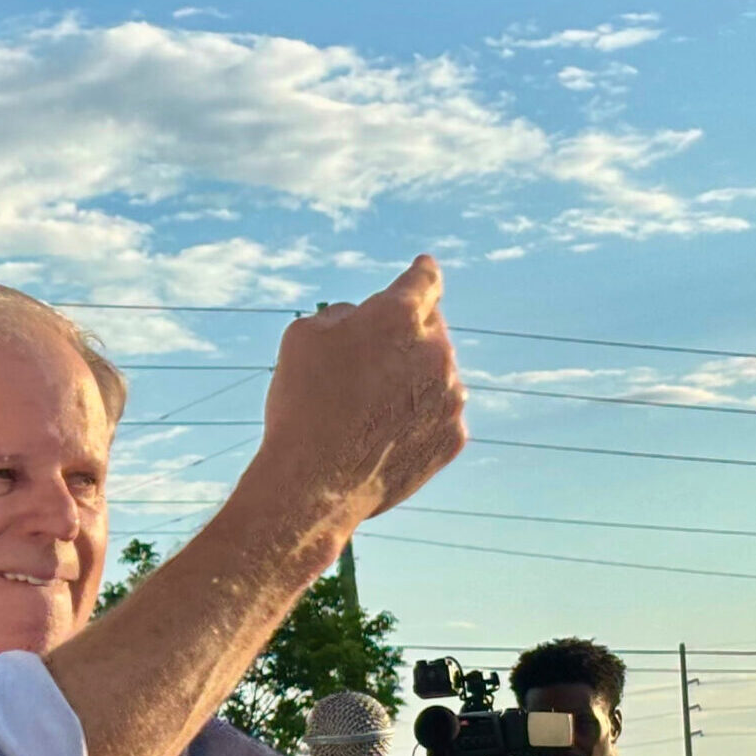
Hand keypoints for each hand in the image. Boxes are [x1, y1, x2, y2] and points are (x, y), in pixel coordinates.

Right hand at [247, 257, 465, 532]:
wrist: (313, 485)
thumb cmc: (301, 405)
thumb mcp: (302, 336)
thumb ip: (343, 314)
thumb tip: (361, 318)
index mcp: (399, 316)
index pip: (424, 280)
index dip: (421, 273)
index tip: (423, 270)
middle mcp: (437, 351)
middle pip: (430, 330)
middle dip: (404, 339)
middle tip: (366, 366)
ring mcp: (451, 398)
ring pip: (437, 375)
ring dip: (412, 381)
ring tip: (367, 411)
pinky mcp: (453, 438)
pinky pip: (438, 416)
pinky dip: (417, 421)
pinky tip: (382, 437)